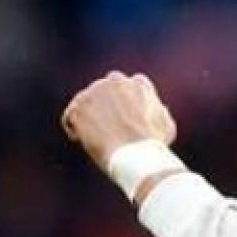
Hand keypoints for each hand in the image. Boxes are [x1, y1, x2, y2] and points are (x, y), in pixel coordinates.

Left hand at [61, 71, 177, 167]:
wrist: (135, 155)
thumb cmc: (153, 146)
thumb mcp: (166, 126)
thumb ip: (157, 111)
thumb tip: (154, 108)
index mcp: (138, 83)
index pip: (126, 88)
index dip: (124, 105)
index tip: (123, 120)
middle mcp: (115, 80)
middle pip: (103, 93)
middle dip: (103, 108)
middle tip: (106, 130)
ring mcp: (94, 92)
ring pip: (85, 103)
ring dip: (88, 119)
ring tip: (97, 139)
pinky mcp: (78, 107)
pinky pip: (70, 117)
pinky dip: (74, 129)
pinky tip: (83, 141)